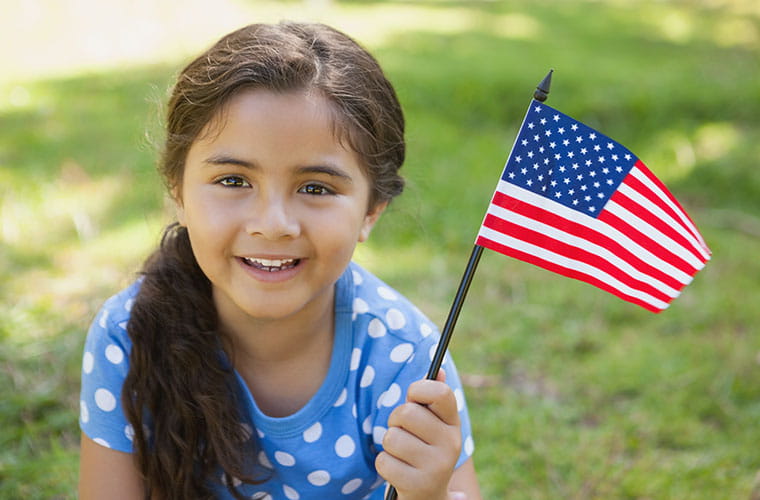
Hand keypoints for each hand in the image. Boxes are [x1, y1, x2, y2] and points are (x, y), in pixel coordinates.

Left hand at [376, 369, 463, 499]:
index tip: (412, 397)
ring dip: (389, 445)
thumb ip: (434, 399)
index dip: (419, 389)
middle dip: (395, 421)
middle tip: (402, 431)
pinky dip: (385, 464)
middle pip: (406, 413)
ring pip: (392, 438)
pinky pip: (383, 461)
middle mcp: (451, 444)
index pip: (440, 393)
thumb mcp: (434, 426)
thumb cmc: (425, 451)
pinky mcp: (418, 485)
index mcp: (453, 425)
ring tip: (402, 454)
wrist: (429, 497)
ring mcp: (436, 467)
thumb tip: (440, 369)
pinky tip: (399, 470)